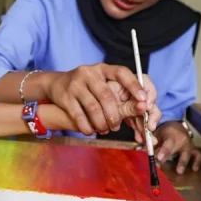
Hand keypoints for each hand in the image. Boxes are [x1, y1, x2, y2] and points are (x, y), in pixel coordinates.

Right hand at [42, 64, 156, 135]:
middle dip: (114, 115)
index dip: (134, 85)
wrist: (56, 84)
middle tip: (117, 126)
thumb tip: (142, 108)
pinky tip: (90, 131)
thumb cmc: (87, 88)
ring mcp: (76, 84)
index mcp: (103, 69)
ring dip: (101, 123)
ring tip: (104, 130)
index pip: (121, 72)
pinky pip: (78, 115)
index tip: (144, 100)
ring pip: (93, 108)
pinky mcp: (65, 96)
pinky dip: (87, 126)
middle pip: (107, 96)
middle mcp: (89, 73)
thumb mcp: (103, 85)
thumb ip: (122, 96)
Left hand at [155, 122, 200, 174]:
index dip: (164, 151)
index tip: (158, 158)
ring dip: (183, 162)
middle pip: (175, 149)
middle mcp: (181, 139)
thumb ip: (150, 144)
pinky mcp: (194, 149)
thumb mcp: (156, 135)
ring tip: (179, 171)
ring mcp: (189, 144)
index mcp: (171, 135)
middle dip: (168, 158)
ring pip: (188, 153)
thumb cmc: (164, 132)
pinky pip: (198, 155)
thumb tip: (140, 152)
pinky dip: (197, 162)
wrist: (176, 126)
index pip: (168, 143)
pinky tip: (194, 169)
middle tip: (161, 166)